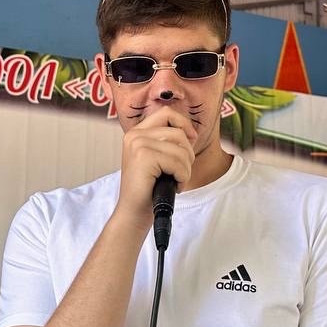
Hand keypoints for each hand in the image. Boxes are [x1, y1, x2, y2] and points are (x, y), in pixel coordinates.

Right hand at [115, 106, 197, 221]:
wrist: (134, 213)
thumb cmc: (149, 189)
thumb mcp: (158, 159)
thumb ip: (168, 142)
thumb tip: (190, 132)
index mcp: (137, 132)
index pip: (167, 113)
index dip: (184, 124)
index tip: (192, 139)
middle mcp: (135, 135)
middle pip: (178, 133)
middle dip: (187, 155)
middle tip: (179, 172)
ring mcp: (138, 144)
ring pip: (181, 149)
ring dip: (185, 169)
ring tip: (174, 181)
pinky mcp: (144, 157)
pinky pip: (178, 162)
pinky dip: (182, 177)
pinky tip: (173, 186)